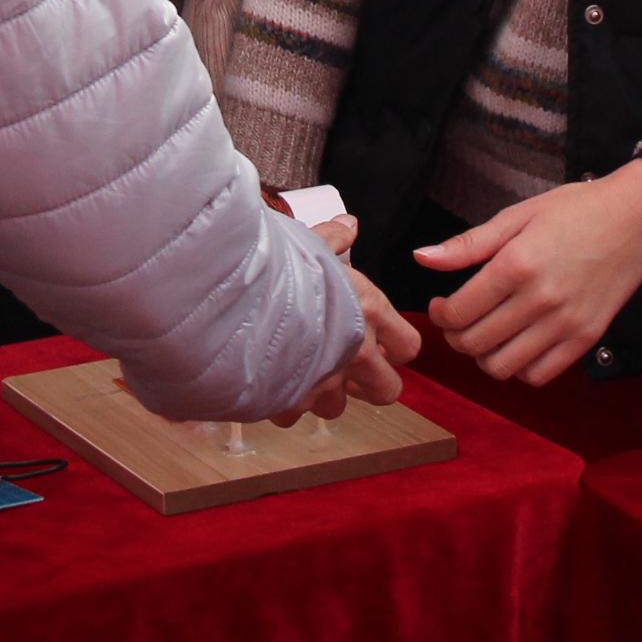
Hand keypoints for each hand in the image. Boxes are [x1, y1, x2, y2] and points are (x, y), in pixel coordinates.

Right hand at [283, 224, 422, 424]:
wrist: (234, 298)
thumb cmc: (276, 267)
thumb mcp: (308, 242)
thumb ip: (332, 239)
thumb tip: (348, 226)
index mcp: (367, 312)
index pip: (408, 346)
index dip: (396, 347)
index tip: (380, 340)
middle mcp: (354, 353)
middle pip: (386, 391)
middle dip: (370, 384)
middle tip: (348, 367)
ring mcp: (323, 382)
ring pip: (337, 408)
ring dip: (322, 394)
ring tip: (302, 371)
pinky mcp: (289, 401)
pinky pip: (292, 415)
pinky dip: (282, 403)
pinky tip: (269, 380)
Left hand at [417, 162, 641, 385]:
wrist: (638, 217)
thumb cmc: (578, 210)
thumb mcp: (518, 215)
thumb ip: (468, 244)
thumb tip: (422, 258)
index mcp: (517, 264)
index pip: (459, 312)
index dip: (440, 314)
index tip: (442, 305)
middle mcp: (540, 299)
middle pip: (475, 343)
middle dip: (456, 336)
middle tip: (459, 320)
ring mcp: (566, 324)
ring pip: (502, 367)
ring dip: (484, 356)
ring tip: (487, 334)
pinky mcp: (587, 339)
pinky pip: (539, 375)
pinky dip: (520, 368)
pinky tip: (518, 344)